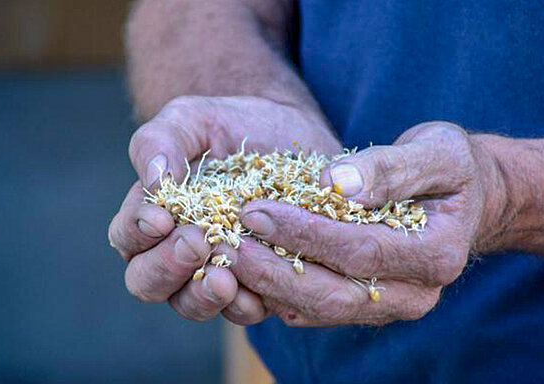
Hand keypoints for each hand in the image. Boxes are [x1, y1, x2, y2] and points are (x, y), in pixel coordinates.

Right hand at [108, 95, 340, 323]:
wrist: (283, 133)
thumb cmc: (228, 125)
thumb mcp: (191, 118)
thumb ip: (160, 141)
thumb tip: (153, 181)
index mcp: (153, 216)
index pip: (127, 236)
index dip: (137, 232)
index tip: (161, 218)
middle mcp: (177, 250)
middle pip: (148, 281)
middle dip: (166, 267)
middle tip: (196, 242)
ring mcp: (215, 270)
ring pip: (190, 304)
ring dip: (201, 296)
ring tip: (223, 279)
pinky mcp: (254, 281)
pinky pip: (239, 310)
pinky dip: (243, 307)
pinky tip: (255, 296)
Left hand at [228, 121, 505, 325]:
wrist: (462, 199)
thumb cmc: (449, 169)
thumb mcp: (435, 152)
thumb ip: (391, 167)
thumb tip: (336, 184)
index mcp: (436, 255)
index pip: (360, 250)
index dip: (305, 232)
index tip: (257, 210)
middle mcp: (413, 293)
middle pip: (333, 295)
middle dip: (275, 271)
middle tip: (227, 244)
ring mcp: (387, 304)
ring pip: (318, 311)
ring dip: (268, 287)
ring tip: (225, 257)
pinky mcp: (363, 304)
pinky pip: (313, 311)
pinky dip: (277, 294)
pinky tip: (246, 270)